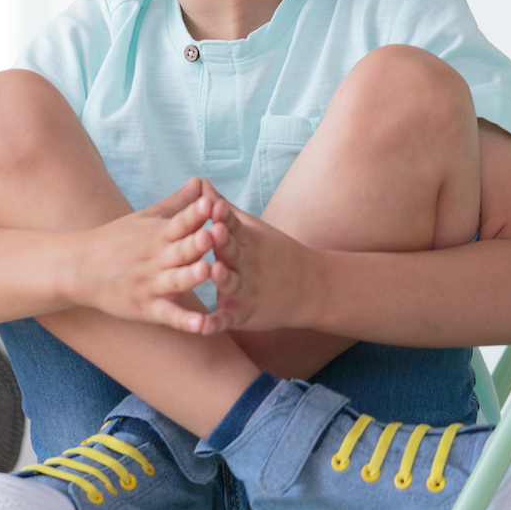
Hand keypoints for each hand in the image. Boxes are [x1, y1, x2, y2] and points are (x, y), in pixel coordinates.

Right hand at [63, 177, 230, 334]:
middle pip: (181, 250)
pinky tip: (200, 325)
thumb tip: (202, 180)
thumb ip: (178, 203)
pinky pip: (168, 315)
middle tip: (213, 234)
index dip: (195, 213)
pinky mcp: (146, 309)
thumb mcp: (145, 217)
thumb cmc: (115, 239)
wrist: (77, 268)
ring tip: (206, 270)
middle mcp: (155, 258)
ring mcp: (150, 285)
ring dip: (191, 276)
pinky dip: (183, 321)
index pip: (179, 221)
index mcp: (157, 234)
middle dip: (197, 243)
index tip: (211, 202)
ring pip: (176, 281)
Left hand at [201, 203, 324, 333]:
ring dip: (223, 278)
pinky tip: (201, 326)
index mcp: (249, 241)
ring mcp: (248, 290)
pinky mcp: (245, 315)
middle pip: (234, 252)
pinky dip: (216, 323)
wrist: (310, 288)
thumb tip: (200, 183)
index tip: (213, 205)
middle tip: (212, 231)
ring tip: (212, 271)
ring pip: (233, 284)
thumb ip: (222, 208)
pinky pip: (228, 319)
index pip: (235, 226)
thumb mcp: (252, 229)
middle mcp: (249, 265)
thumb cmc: (273, 253)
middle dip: (223, 243)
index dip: (224, 216)